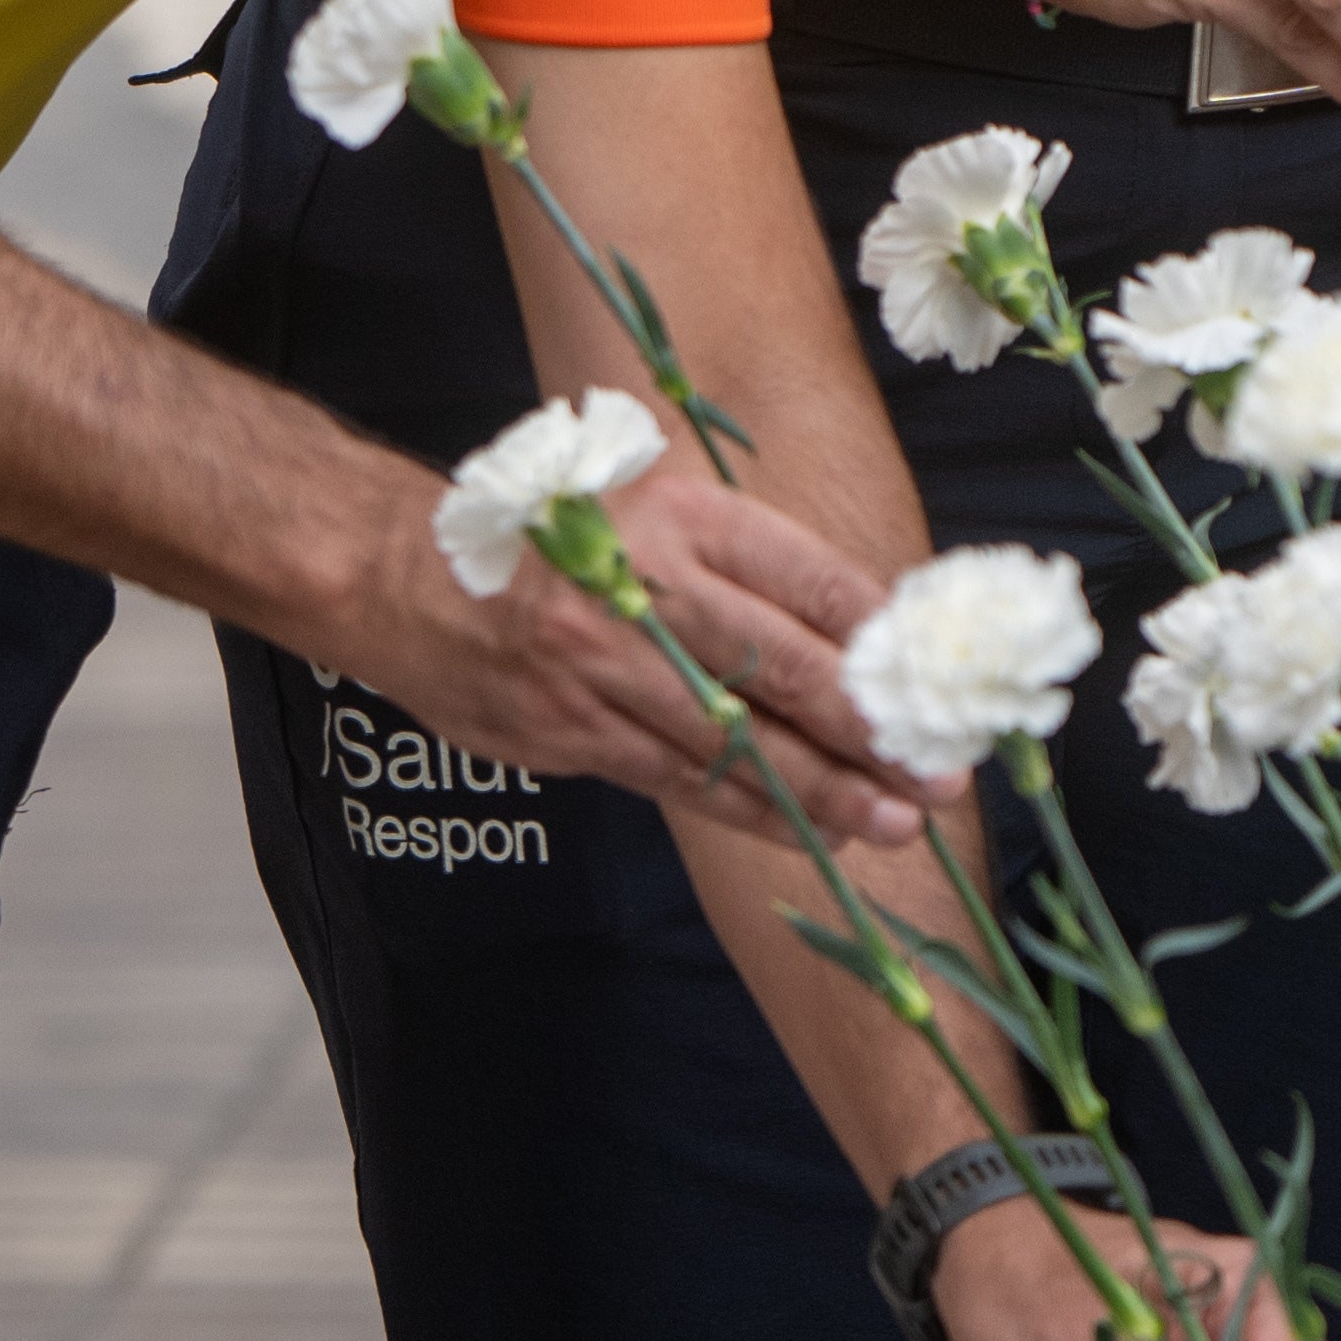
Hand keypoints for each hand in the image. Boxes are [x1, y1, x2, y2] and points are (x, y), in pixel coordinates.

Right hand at [311, 461, 930, 848]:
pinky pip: (681, 780)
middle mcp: (650, 591)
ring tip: (894, 823)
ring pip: (737, 740)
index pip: (810, 579)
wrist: (400, 575)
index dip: (881, 640)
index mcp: (685, 519)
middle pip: (786, 669)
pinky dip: (749, 810)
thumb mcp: (652, 508)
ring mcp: (609, 669)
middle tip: (940, 774)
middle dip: (872, 730)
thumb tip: (858, 627)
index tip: (937, 683)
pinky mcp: (575, 733)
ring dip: (824, 789)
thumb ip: (744, 564)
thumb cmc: (549, 536)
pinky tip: (805, 832)